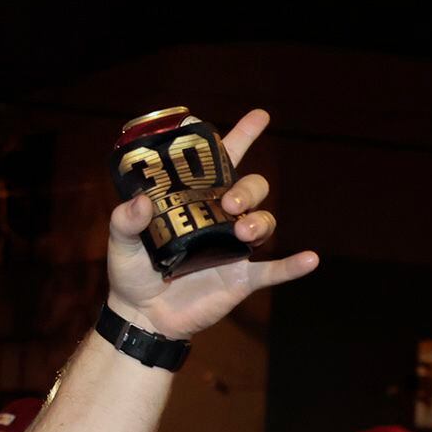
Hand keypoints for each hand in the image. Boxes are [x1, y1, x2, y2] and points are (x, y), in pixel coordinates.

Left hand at [102, 110, 318, 340]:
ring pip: (264, 222)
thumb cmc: (132, 272)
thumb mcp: (121, 242)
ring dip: (260, 221)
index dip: (241, 137)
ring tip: (241, 231)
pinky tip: (310, 258)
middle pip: (251, 189)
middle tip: (229, 203)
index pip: (221, 163)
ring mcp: (234, 248)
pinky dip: (293, 265)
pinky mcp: (242, 279)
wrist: (142, 315)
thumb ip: (124, 221)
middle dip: (247, 189)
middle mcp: (220, 219)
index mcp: (194, 202)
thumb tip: (139, 202)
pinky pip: (275, 270)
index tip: (259, 116)